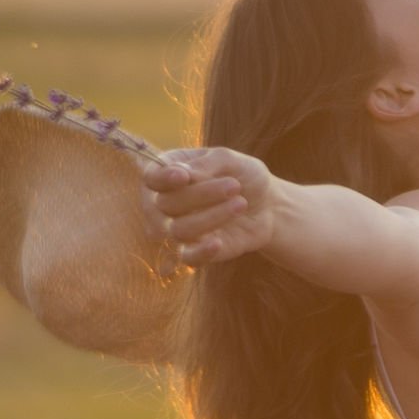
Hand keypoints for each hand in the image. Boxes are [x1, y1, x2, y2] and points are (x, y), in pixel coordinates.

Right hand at [140, 146, 278, 266]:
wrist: (268, 206)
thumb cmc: (243, 176)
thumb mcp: (229, 160)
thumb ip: (205, 164)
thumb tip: (182, 173)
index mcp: (167, 173)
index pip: (151, 178)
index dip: (162, 178)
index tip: (184, 176)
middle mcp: (164, 203)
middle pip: (166, 204)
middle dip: (201, 194)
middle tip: (234, 186)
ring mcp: (176, 229)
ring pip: (178, 229)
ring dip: (212, 216)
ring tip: (241, 203)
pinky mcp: (194, 252)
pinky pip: (187, 258)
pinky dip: (200, 252)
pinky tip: (217, 243)